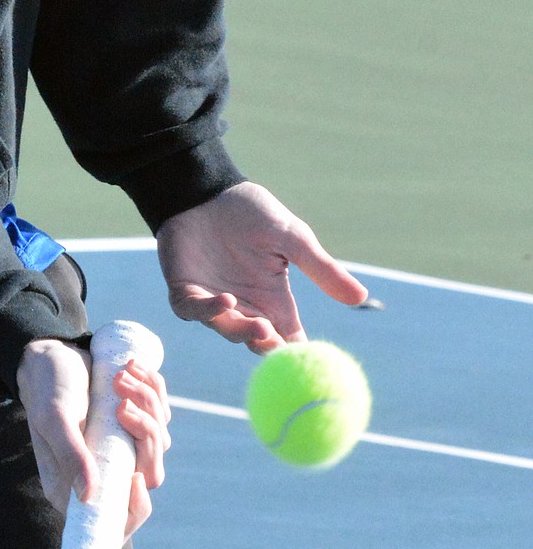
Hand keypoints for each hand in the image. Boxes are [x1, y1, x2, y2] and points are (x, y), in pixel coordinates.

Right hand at [16, 337, 170, 536]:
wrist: (52, 354)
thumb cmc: (45, 386)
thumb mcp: (54, 418)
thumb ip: (70, 455)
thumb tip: (88, 497)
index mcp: (72, 485)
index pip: (116, 519)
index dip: (135, 507)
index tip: (135, 476)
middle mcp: (100, 471)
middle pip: (148, 474)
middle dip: (146, 434)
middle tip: (122, 403)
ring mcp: (120, 448)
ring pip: (158, 442)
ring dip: (148, 404)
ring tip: (120, 376)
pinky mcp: (132, 426)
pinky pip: (160, 417)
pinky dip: (154, 391)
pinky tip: (134, 369)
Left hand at [156, 180, 367, 353]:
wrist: (206, 189)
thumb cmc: (250, 211)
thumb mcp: (292, 239)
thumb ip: (322, 269)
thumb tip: (362, 297)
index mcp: (273, 299)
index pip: (288, 338)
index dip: (298, 352)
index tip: (312, 359)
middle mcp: (245, 307)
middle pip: (258, 341)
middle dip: (268, 347)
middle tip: (279, 343)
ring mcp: (213, 302)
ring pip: (228, 330)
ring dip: (242, 332)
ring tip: (261, 326)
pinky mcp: (186, 292)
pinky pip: (195, 311)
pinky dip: (210, 311)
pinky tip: (228, 301)